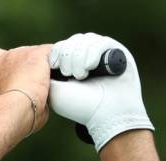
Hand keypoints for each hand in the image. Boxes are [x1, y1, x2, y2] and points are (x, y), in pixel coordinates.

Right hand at [0, 45, 51, 134]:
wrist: (13, 108)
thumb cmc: (9, 115)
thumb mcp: (5, 104)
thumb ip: (16, 97)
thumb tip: (33, 105)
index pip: (0, 60)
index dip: (11, 69)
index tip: (17, 79)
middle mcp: (4, 58)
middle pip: (20, 56)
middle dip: (28, 69)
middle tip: (34, 85)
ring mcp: (21, 53)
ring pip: (36, 54)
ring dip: (42, 67)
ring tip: (48, 84)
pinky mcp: (37, 54)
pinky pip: (51, 52)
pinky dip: (56, 62)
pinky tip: (59, 75)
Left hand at [49, 33, 154, 150]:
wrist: (106, 115)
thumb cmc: (79, 106)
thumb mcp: (55, 89)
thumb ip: (48, 71)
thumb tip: (47, 55)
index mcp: (72, 65)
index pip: (62, 46)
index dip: (57, 53)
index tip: (56, 68)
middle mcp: (88, 58)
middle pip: (73, 41)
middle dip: (68, 56)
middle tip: (69, 74)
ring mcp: (103, 54)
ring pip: (86, 40)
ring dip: (79, 56)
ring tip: (80, 75)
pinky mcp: (118, 52)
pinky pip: (101, 42)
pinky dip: (93, 52)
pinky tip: (90, 67)